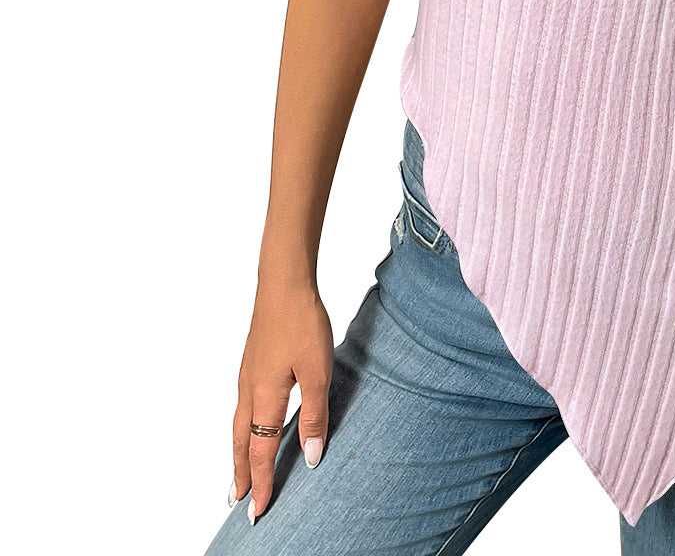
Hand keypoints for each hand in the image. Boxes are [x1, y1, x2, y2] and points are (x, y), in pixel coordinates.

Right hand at [228, 279, 333, 523]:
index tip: (258, 511)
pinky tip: (253, 425)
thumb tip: (310, 456)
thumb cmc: (302, 323)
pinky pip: (243, 407)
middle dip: (240, 475)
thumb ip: (314, 415)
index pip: (261, 452)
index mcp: (264, 397)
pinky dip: (244, 428)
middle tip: (237, 503)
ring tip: (239, 473)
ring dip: (239, 453)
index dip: (261, 483)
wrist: (283, 283)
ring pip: (239, 425)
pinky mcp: (252, 362)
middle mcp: (249, 390)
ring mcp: (247, 375)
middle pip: (241, 443)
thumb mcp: (318, 372)